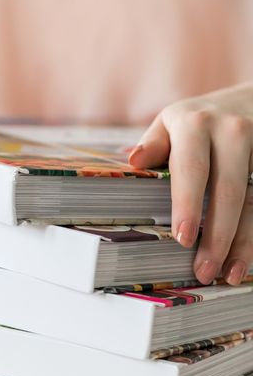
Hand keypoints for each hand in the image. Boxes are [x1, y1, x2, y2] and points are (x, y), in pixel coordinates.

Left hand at [129, 82, 252, 284]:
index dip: (188, 206)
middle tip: (203, 271)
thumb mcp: (170, 124)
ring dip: (243, 242)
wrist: (248, 100)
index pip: (191, 170)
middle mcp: (233, 131)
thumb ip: (153, 145)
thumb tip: (134, 160)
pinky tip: (245, 259)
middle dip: (218, 236)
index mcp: (196, 124)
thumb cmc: (195, 122)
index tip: (182, 239)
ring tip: (229, 275)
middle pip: (228, 192)